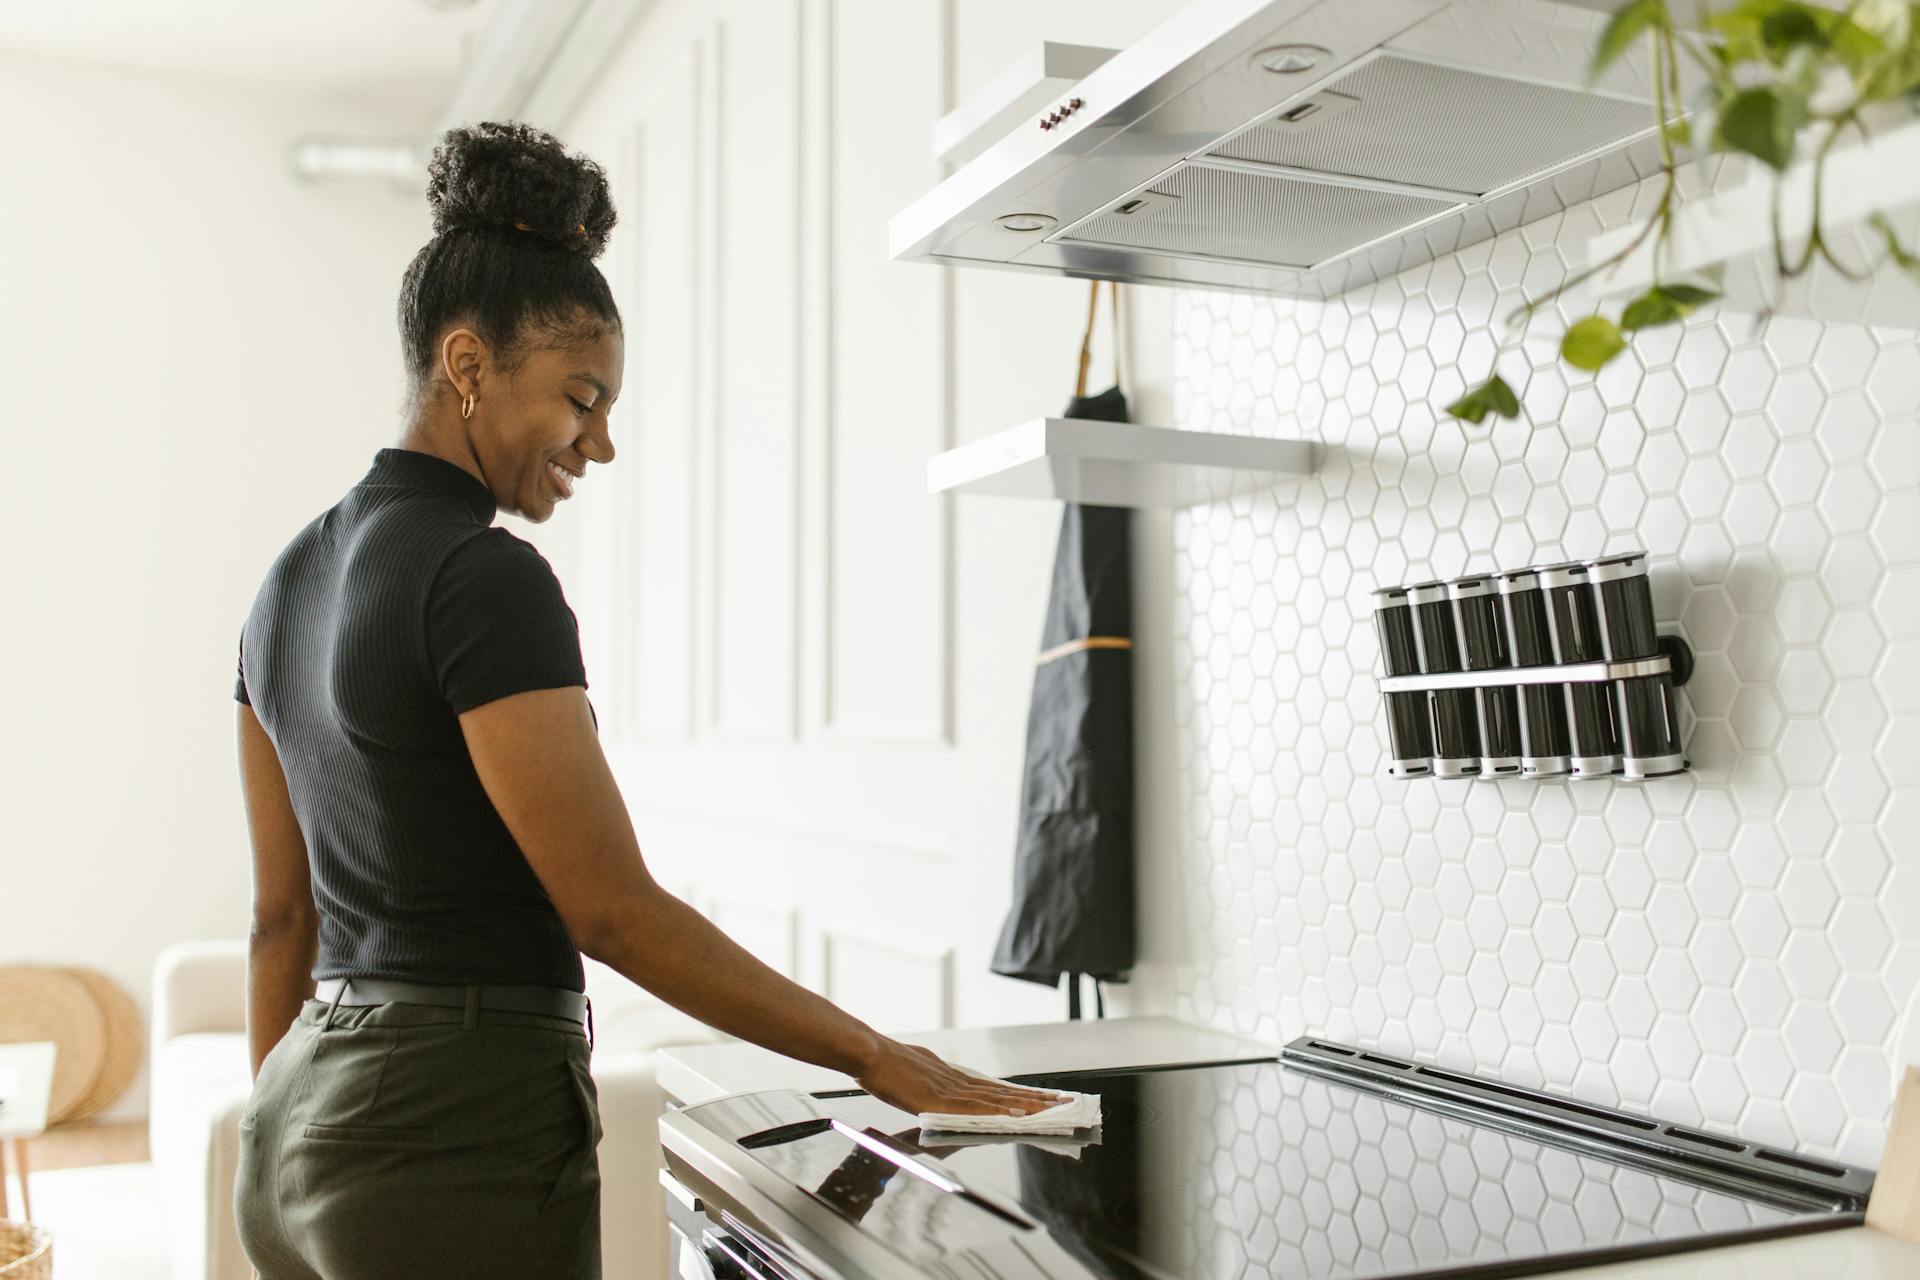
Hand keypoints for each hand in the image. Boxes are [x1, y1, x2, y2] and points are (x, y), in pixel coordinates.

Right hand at [854, 1040, 1069, 1116]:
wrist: (870, 1053)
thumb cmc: (887, 1065)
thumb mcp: (918, 1070)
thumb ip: (935, 1081)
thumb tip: (943, 1090)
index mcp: (954, 1078)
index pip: (996, 1088)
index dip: (1022, 1094)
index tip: (1045, 1097)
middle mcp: (958, 1082)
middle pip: (1004, 1092)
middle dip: (1036, 1099)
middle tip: (1065, 1101)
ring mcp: (951, 1091)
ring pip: (996, 1099)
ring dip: (1026, 1105)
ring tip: (1052, 1108)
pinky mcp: (939, 1100)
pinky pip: (974, 1109)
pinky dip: (997, 1112)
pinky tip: (1015, 1115)